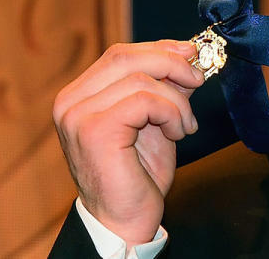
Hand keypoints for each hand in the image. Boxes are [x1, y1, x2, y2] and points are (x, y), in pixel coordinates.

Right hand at [53, 40, 203, 244]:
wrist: (125, 219)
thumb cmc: (138, 174)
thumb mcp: (155, 119)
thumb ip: (163, 88)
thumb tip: (187, 55)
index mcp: (80, 95)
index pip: (119, 54)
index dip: (159, 49)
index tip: (191, 54)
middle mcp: (70, 102)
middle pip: (125, 57)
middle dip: (171, 63)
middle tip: (198, 79)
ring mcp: (78, 115)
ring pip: (141, 79)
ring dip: (176, 100)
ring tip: (185, 124)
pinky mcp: (94, 130)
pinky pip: (145, 101)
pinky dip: (171, 113)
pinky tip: (179, 133)